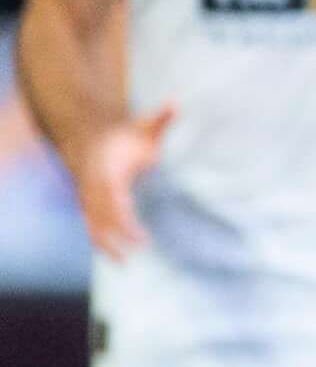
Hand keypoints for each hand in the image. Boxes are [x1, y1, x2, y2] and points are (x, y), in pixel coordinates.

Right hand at [71, 104, 167, 257]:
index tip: (137, 229)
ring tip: (125, 263)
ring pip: (91, 225)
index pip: (111, 196)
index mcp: (105, 169)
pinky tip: (120, 260)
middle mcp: (92, 186)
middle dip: (116, 232)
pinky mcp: (89, 206)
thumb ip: (160, 119)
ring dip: (105, 244)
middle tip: (139, 248)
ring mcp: (87, 198)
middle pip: (100, 214)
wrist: (91, 140)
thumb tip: (176, 103)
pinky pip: (92, 228)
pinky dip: (102, 244)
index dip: (121, 214)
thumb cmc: (123, 136)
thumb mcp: (142, 127)